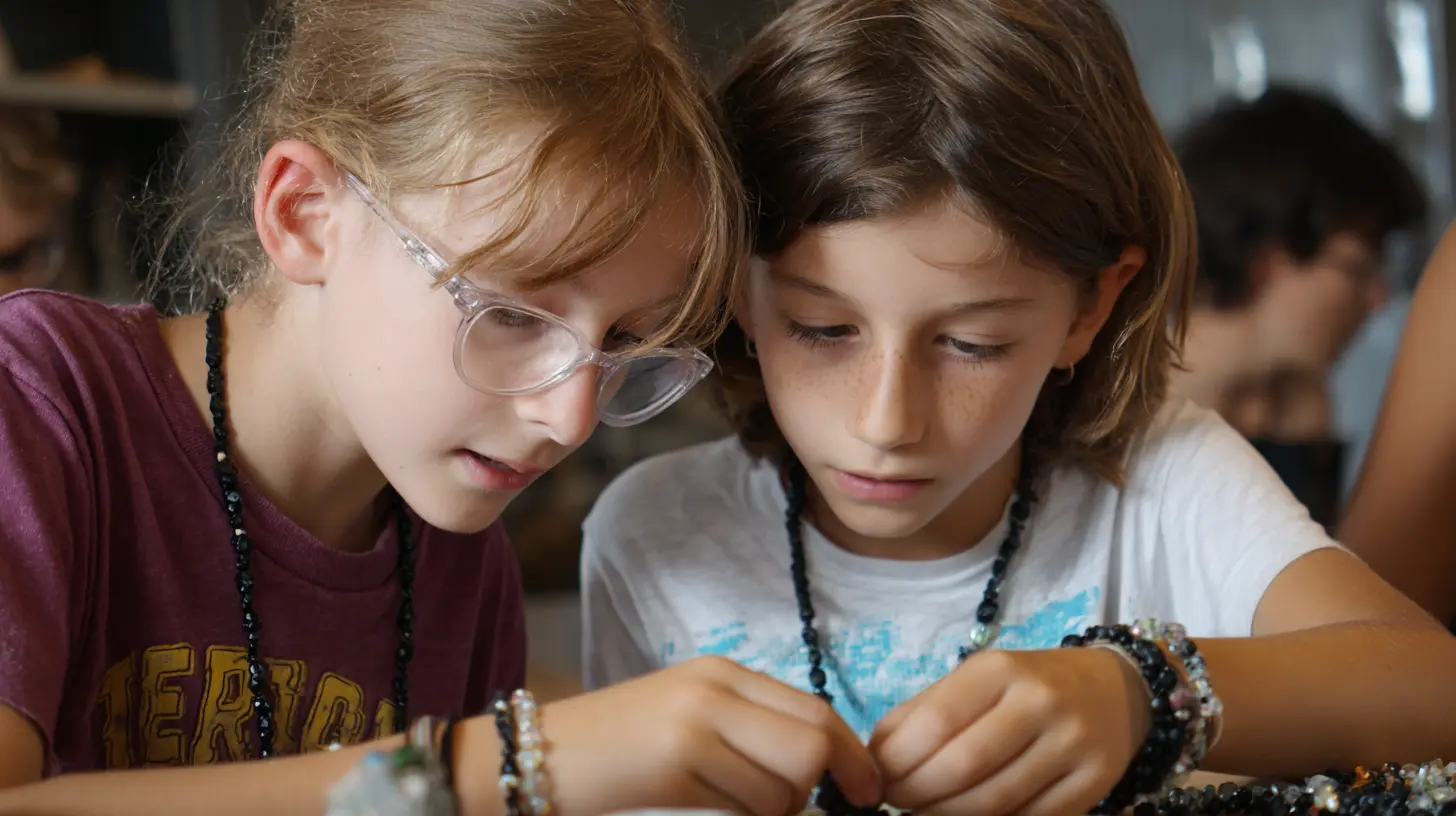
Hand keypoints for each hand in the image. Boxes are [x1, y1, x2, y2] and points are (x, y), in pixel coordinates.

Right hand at [488, 656, 880, 815]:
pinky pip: (744, 808)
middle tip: (801, 811)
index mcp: (722, 672)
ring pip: (783, 785)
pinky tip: (707, 809)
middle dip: (821, 788)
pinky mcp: (675, 765)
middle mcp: (714, 689)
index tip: (867, 789)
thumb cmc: (621, 746)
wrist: (542, 754)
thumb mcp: (690, 713)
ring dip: (774, 813)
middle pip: (811, 743)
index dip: (851, 754)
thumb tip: (821, 764)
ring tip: (732, 807)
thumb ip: (750, 725)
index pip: (815, 707)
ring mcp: (695, 725)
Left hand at [868, 647, 1150, 815]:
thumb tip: (874, 756)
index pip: (935, 722)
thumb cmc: (1026, 685)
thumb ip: (924, 712)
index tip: (878, 778)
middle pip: (962, 766)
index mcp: (1000, 669)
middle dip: (916, 793)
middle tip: (897, 801)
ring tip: (924, 812)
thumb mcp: (976, 681)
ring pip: (994, 801)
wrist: (1112, 689)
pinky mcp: (1095, 782)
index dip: (896, 760)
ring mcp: (1072, 744)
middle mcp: (1040, 702)